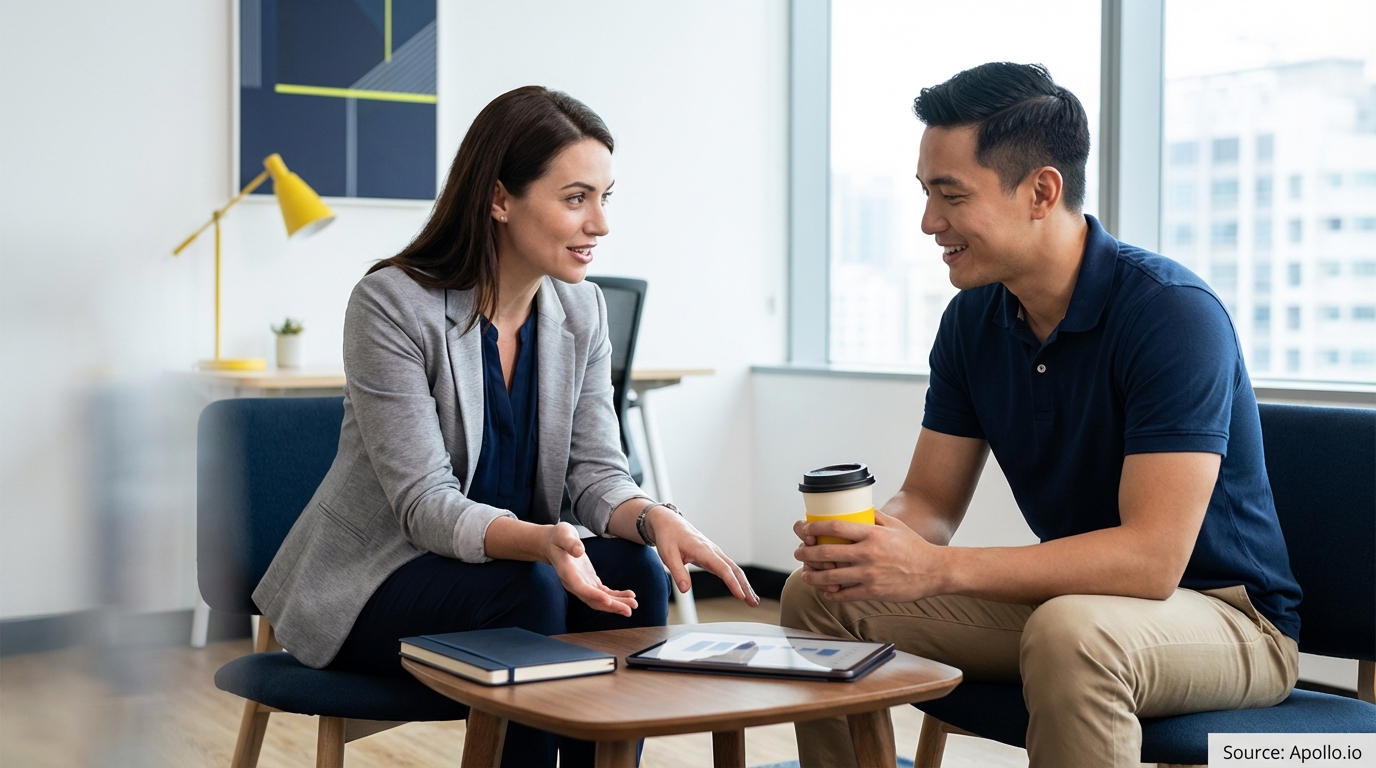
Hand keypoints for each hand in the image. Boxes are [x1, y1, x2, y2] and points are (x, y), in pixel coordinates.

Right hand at [545, 522, 638, 616]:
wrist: (552, 544)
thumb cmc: (558, 538)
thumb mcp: (562, 534)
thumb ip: (570, 542)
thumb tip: (579, 551)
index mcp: (568, 573)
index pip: (581, 588)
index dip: (594, 595)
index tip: (608, 600)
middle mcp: (575, 584)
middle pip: (593, 600)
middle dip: (611, 606)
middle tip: (629, 610)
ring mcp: (582, 584)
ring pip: (600, 599)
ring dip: (617, 603)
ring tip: (633, 603)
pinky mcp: (589, 582)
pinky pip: (603, 593)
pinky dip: (616, 596)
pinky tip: (628, 595)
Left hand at [647, 508, 759, 606]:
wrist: (669, 523)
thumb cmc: (669, 537)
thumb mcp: (668, 555)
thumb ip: (678, 573)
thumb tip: (685, 589)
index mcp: (703, 550)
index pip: (723, 569)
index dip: (733, 583)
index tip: (740, 596)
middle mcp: (713, 551)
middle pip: (734, 570)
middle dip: (745, 587)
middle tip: (753, 603)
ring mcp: (714, 553)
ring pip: (734, 569)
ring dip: (744, 584)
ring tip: (752, 600)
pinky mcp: (712, 556)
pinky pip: (729, 568)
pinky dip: (737, 579)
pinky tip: (741, 589)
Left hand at [794, 510, 947, 601]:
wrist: (934, 571)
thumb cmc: (914, 547)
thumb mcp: (895, 525)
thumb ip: (873, 516)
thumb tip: (854, 509)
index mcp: (872, 534)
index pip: (835, 528)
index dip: (814, 528)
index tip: (804, 529)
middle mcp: (868, 554)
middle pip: (826, 553)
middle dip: (806, 553)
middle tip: (798, 552)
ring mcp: (869, 575)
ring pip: (831, 577)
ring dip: (812, 576)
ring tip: (805, 575)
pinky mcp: (873, 592)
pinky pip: (845, 595)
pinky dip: (831, 594)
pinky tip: (826, 591)